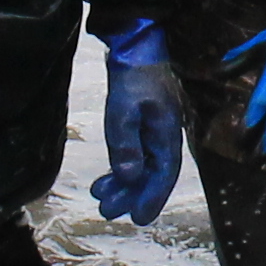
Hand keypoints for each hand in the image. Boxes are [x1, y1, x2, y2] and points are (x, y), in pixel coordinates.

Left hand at [92, 16, 185, 221]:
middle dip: (131, 195)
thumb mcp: (125, 108)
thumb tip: (129, 176)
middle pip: (151, 175)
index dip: (152, 197)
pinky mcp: (140, 126)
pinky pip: (133, 155)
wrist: (136, 47)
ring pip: (140, 167)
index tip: (138, 218)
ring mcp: (152, 132)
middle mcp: (163, 137)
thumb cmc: (134, 75)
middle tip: (107, 211)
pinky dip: (120, 169)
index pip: (164, 173)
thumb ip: (126, 143)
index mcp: (166, 133)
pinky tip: (105, 179)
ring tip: (100, 197)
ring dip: (122, 184)